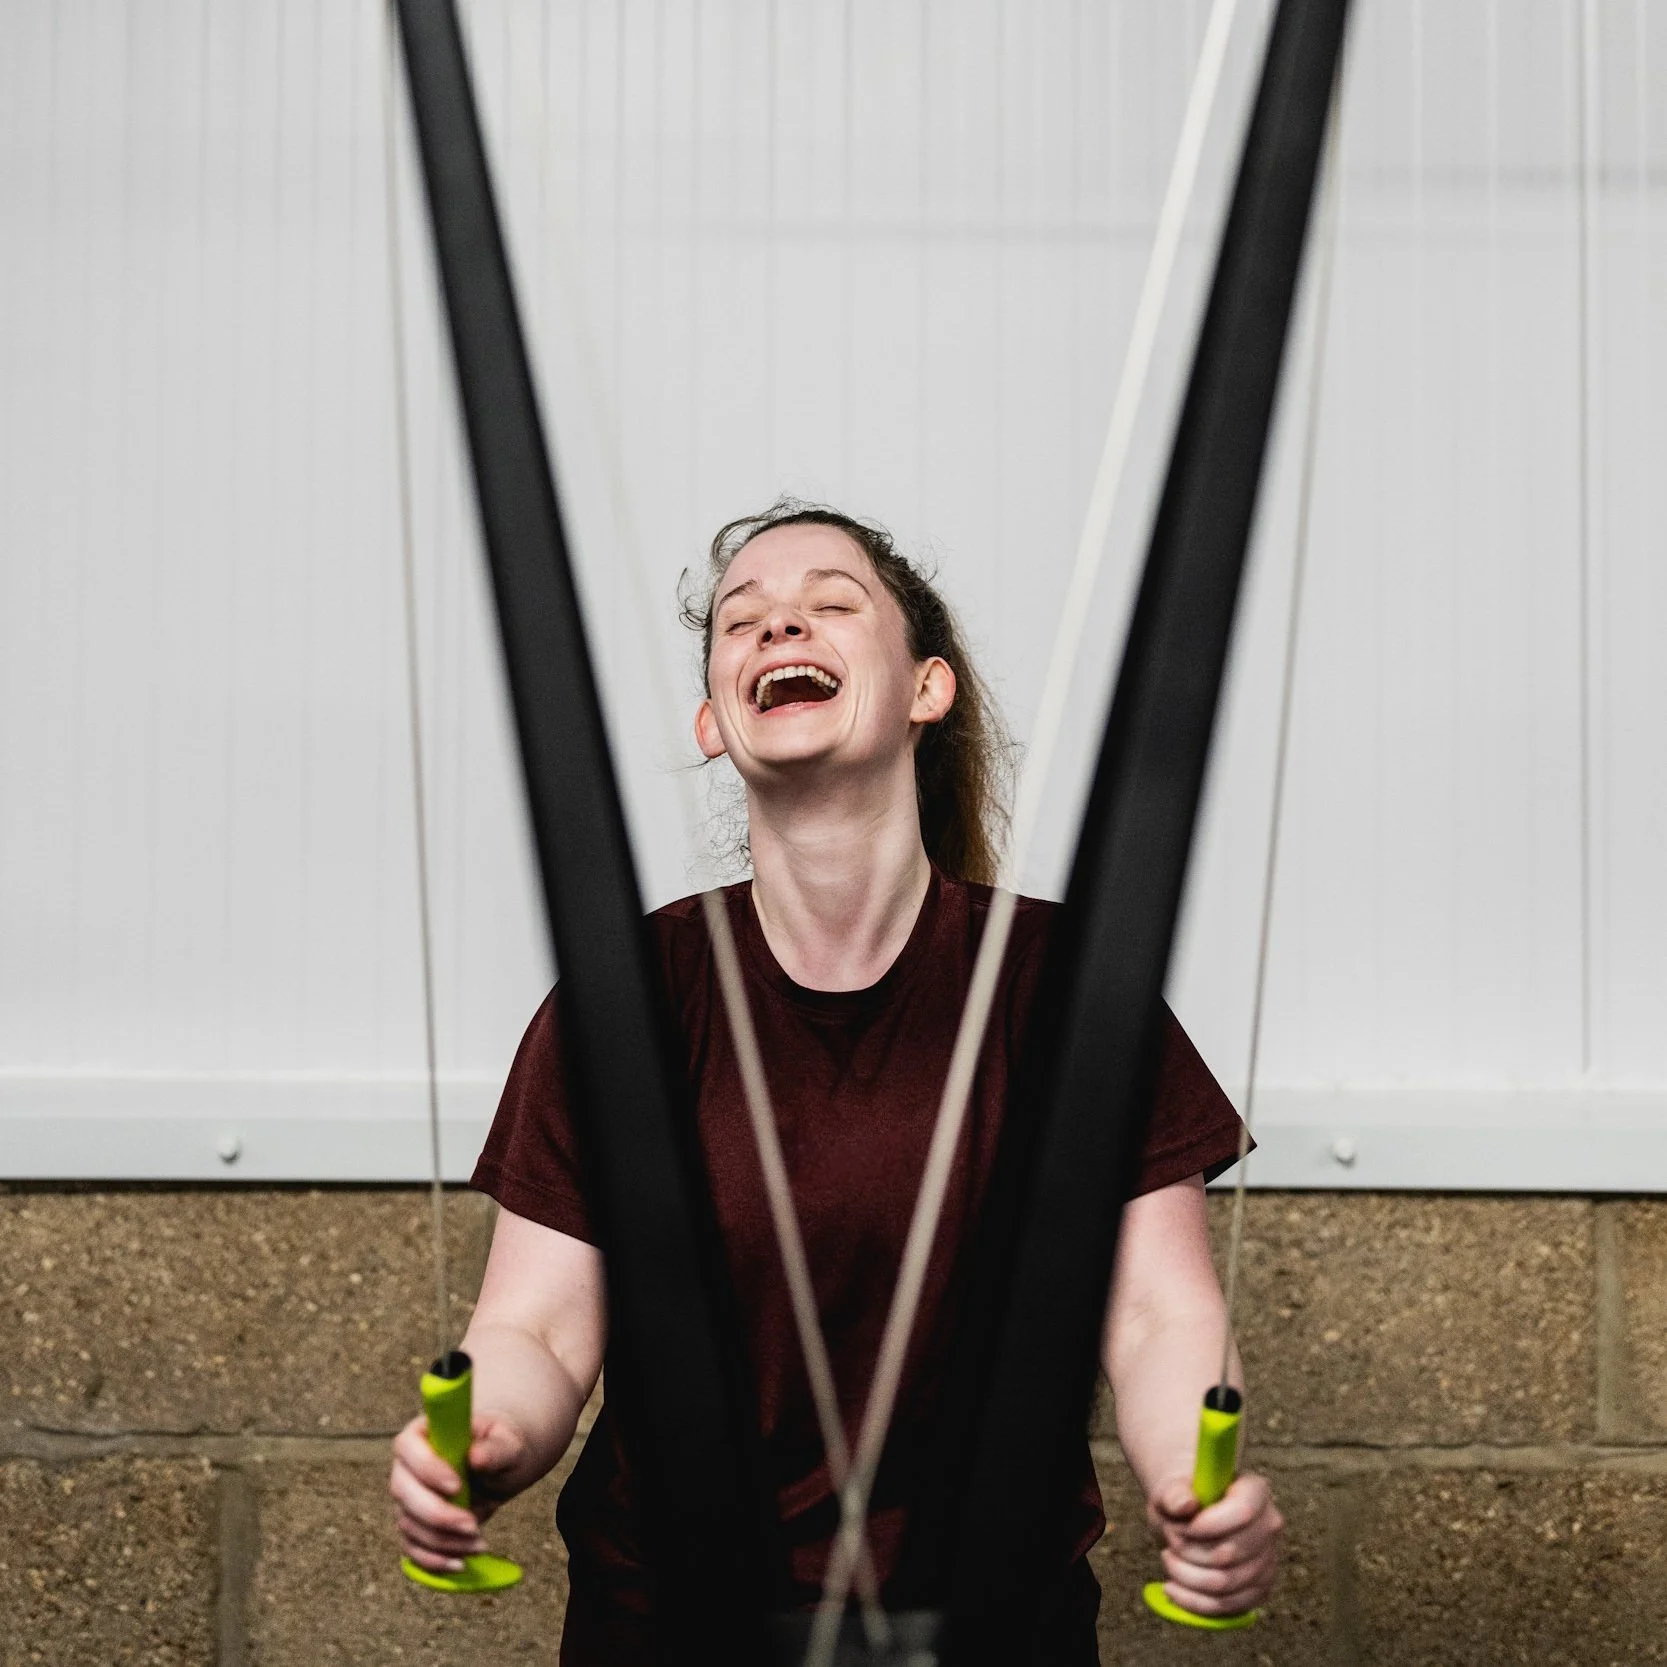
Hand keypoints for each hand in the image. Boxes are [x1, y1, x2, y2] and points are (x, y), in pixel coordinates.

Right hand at [389, 1412, 528, 1574]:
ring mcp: (407, 1498)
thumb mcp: (508, 1443)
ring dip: (442, 1541)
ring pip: (409, 1525)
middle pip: (403, 1492)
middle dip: (437, 1514)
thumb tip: (476, 1457)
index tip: (457, 1485)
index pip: (408, 1447)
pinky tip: (460, 1563)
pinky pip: (411, 1548)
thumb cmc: (502, 1446)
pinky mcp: (414, 1525)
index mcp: (424, 1433)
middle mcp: (407, 1466)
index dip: (427, 1469)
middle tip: (472, 1524)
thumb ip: (496, 1448)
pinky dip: (434, 1560)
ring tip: (479, 1543)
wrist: (502, 1466)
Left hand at [1146, 1470, 1281, 1618]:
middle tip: (1169, 1538)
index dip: (1206, 1525)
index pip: (1242, 1511)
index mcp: (1255, 1490)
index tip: (1178, 1527)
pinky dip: (1193, 1601)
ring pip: (1225, 1583)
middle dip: (1188, 1551)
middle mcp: (1269, 1525)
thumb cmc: (1182, 1500)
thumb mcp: (1171, 1489)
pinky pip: (1226, 1606)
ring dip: (1186, 1575)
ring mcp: (1268, 1560)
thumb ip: (1174, 1494)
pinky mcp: (1259, 1590)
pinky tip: (1172, 1587)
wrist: (1188, 1518)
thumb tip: (1185, 1504)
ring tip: (1169, 1558)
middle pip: (1230, 1553)